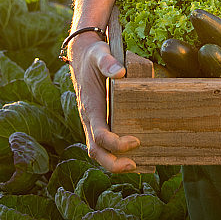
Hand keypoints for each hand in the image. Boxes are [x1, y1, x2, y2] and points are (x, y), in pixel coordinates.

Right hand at [68, 35, 139, 172]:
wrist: (83, 55)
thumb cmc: (94, 56)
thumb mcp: (100, 53)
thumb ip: (108, 62)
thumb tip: (120, 73)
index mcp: (90, 106)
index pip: (99, 134)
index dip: (115, 144)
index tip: (135, 141)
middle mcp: (89, 118)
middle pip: (95, 150)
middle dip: (112, 163)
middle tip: (134, 166)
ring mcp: (93, 121)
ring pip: (98, 150)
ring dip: (114, 162)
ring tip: (136, 166)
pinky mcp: (99, 121)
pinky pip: (103, 143)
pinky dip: (115, 153)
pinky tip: (134, 155)